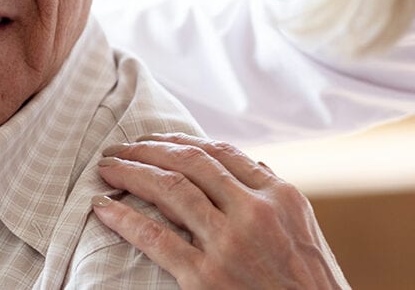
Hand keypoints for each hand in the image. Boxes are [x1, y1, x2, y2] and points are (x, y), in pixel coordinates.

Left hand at [92, 133, 347, 288]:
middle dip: (149, 149)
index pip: (223, 152)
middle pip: (192, 162)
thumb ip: (275, 199)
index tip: (155, 139)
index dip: (182, 140)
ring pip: (171, 188)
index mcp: (281, 197)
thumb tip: (253, 165)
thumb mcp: (303, 233)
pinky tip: (103, 207)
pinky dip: (124, 218)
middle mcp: (255, 212)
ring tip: (107, 168)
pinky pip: (156, 238)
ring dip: (132, 172)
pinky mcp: (206, 278)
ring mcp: (230, 244)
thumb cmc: (311, 287)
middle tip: (120, 148)